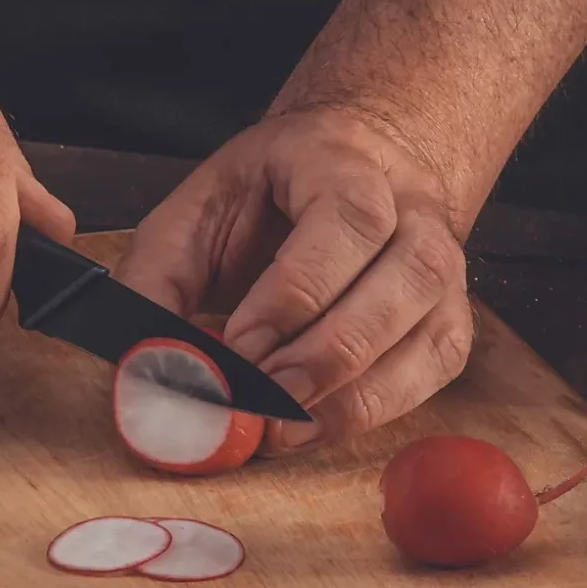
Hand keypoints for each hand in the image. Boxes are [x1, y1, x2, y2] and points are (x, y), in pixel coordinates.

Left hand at [113, 109, 473, 454]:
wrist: (343, 173)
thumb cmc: (262, 198)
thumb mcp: (195, 214)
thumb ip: (157, 279)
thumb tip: (139, 362)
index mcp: (342, 160)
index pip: (346, 221)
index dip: (294, 293)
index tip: (238, 348)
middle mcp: (413, 209)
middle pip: (405, 277)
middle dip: (326, 354)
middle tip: (260, 402)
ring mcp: (443, 266)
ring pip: (430, 332)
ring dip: (355, 393)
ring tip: (282, 427)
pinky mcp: (448, 317)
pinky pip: (433, 371)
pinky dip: (378, 409)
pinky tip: (318, 426)